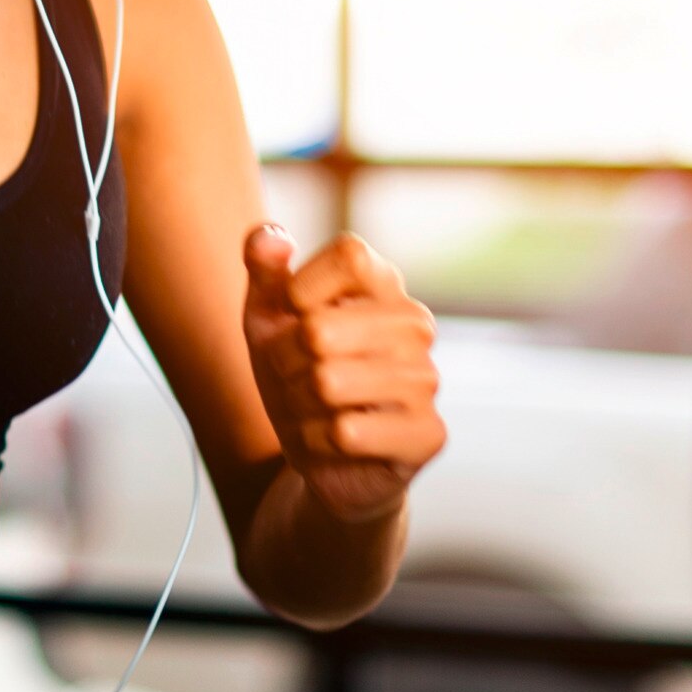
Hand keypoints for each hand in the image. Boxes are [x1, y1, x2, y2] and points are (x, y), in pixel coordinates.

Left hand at [242, 226, 445, 524]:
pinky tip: (332, 442)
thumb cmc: (295, 372)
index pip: (350, 255)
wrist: (318, 453)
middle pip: (319, 329)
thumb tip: (269, 238)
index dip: (300, 289)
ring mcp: (427, 378)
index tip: (292, 314)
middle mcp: (415, 324)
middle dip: (284, 361)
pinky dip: (317, 441)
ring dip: (298, 404)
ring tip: (313, 408)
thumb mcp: (267, 316)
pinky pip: (345, 432)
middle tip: (295, 376)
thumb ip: (263, 269)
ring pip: (326, 383)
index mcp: (385, 284)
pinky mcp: (428, 433)